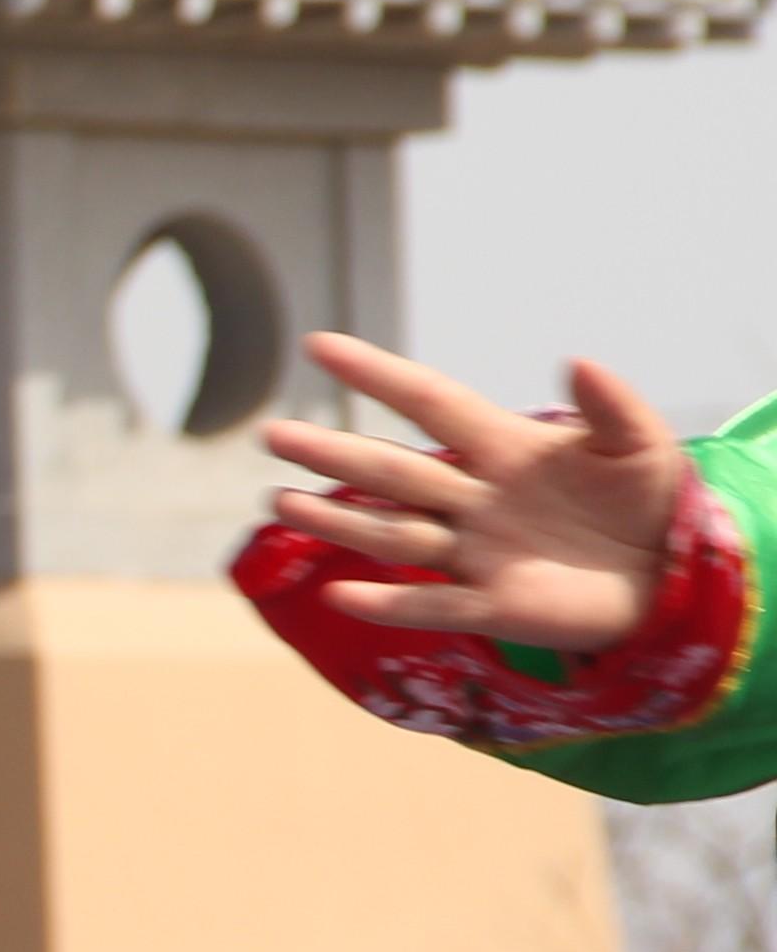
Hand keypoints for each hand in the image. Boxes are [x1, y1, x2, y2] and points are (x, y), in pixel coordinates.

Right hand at [259, 332, 682, 654]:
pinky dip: (387, 604)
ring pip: (395, 534)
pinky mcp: (496, 606)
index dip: (376, 374)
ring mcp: (479, 553)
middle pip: (393, 471)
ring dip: (340, 520)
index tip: (318, 346)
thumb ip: (612, 404)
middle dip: (334, 454)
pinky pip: (431, 606)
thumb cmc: (653, 501)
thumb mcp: (642, 444)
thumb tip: (576, 360)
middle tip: (274, 435)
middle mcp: (476, 498)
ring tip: (282, 502)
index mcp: (505, 449)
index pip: (429, 402)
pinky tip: (341, 595)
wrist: (677, 575)